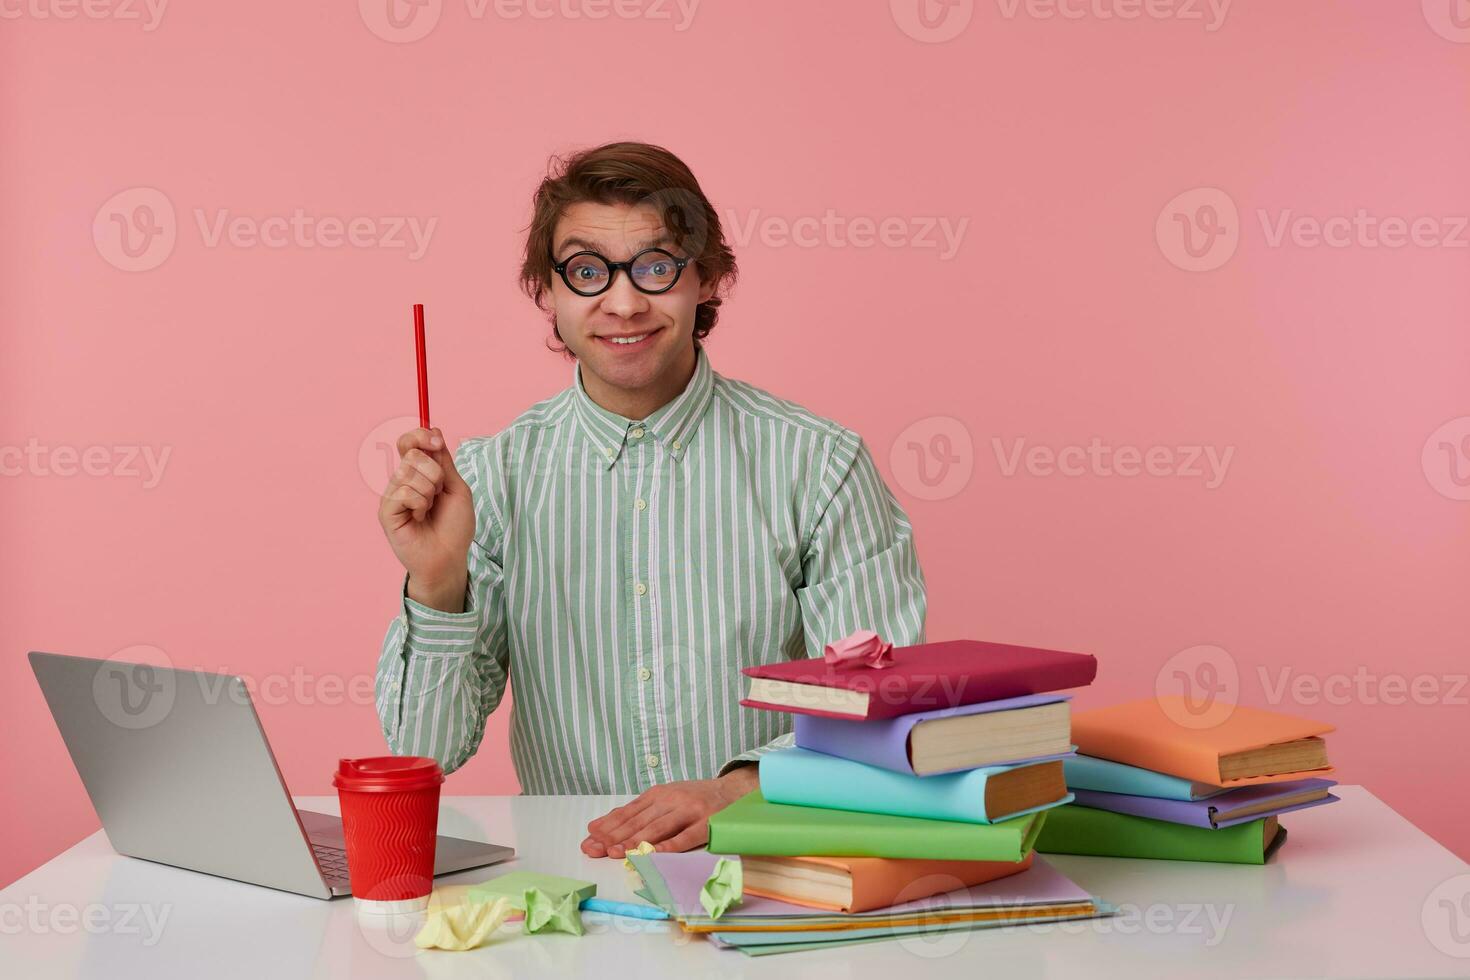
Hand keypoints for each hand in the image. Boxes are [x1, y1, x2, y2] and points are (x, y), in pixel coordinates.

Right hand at [377, 427, 476, 611]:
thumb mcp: (456, 488)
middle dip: (435, 472)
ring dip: (430, 491)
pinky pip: (403, 492)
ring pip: (409, 473)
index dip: (421, 436)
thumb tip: (433, 428)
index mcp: (418, 473)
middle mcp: (401, 481)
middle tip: (439, 494)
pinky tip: (418, 518)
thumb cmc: (454, 527)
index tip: (437, 443)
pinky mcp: (386, 512)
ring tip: (429, 510)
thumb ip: (444, 461)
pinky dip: (419, 504)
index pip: (410, 442)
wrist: (449, 557)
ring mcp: (392, 496)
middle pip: (412, 454)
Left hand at [581, 766, 758, 858]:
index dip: (608, 825)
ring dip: (636, 841)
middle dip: (616, 835)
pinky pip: (687, 836)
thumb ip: (637, 812)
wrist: (733, 791)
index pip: (629, 811)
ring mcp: (690, 810)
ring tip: (617, 852)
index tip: (590, 838)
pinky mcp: (707, 822)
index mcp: (659, 794)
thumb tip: (601, 826)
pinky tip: (655, 853)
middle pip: (639, 820)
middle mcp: (671, 799)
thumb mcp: (666, 799)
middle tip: (597, 849)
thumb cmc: (695, 799)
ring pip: (659, 827)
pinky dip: (670, 845)